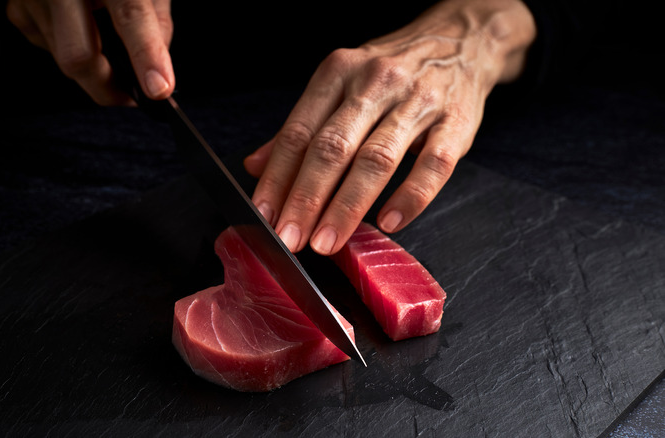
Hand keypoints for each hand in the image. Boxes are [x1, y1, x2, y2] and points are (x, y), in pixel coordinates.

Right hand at [7, 0, 174, 104]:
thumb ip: (157, 20)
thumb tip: (157, 69)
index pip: (130, 15)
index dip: (146, 55)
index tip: (159, 88)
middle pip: (80, 57)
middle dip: (107, 88)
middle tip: (129, 97)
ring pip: (63, 58)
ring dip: (92, 66)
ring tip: (103, 40)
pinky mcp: (17, 9)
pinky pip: (48, 47)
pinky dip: (68, 47)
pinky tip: (77, 26)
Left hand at [244, 0, 535, 254]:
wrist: (461, 40)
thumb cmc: (392, 72)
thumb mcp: (340, 85)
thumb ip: (300, 127)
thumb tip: (255, 166)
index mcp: (338, 73)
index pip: (299, 132)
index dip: (279, 177)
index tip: (266, 216)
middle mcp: (375, 82)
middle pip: (333, 147)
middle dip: (307, 198)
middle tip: (291, 238)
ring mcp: (417, 101)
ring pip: (377, 159)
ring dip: (347, 206)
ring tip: (327, 241)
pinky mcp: (456, 122)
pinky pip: (432, 166)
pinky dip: (410, 197)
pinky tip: (389, 223)